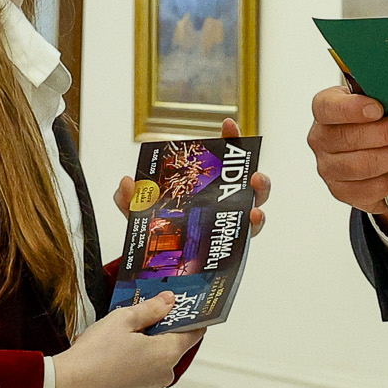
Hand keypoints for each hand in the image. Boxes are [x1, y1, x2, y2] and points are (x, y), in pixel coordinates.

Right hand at [49, 293, 203, 387]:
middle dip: (163, 327)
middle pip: (174, 345)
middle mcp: (163, 374)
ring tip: (124, 329)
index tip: (188, 304)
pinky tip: (115, 349)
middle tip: (147, 310)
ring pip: (156, 358)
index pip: (193, 333)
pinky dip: (135, 358)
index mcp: (167, 355)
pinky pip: (142, 370)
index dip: (192, 316)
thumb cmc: (94, 356)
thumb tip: (168, 301)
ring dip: (147, 343)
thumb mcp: (123, 319)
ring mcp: (149, 387)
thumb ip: (151, 309)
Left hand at [114, 118, 271, 235]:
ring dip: (260, 196)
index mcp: (206, 186)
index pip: (222, 158)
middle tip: (252, 173)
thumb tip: (128, 183)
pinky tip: (253, 218)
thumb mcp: (140, 211)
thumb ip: (129, 198)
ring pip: (255, 206)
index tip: (228, 125)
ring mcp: (231, 222)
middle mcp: (223, 201)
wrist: (157, 262)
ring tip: (256, 197)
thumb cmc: (157, 229)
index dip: (229, 139)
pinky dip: (253, 225)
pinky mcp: (233, 244)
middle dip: (253, 172)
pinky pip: (247, 235)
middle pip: (247, 182)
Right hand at [306, 84, 387, 235]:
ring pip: (363, 165)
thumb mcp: (381, 102)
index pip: (325, 107)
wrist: (385, 155)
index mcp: (325, 109)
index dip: (351, 109)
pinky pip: (372, 188)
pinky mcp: (343, 192)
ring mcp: (329, 168)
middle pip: (350, 138)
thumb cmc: (381, 122)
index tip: (378, 109)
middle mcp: (321, 139)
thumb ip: (386, 97)